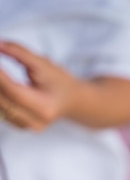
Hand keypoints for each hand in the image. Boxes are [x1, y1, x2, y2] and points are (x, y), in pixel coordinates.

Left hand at [0, 41, 129, 129]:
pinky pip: (2, 112)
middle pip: (4, 100)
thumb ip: (19, 52)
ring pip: (1, 107)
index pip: (13, 90)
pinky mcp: (20, 126)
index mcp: (44, 107)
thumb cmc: (59, 81)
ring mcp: (27, 127)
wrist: (71, 101)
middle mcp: (35, 122)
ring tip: (0, 73)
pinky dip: (0, 97)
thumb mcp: (42, 63)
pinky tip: (1, 85)